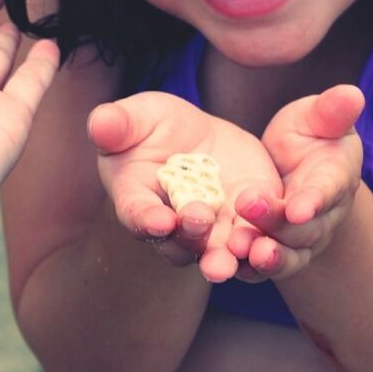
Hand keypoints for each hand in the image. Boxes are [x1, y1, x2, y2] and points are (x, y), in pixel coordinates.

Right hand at [88, 91, 282, 281]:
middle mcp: (173, 224)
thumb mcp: (136, 117)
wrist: (193, 137)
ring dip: (227, 254)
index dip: (146, 219)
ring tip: (238, 249)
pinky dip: (264, 239)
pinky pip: (256, 235)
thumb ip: (117, 123)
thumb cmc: (152, 128)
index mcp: (138, 199)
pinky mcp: (246, 218)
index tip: (159, 219)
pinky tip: (273, 231)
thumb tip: (100, 123)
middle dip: (191, 237)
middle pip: (179, 242)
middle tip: (200, 222)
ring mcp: (212, 227)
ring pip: (218, 251)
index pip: (137, 213)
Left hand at [234, 85, 363, 280]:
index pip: (328, 191)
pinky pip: (262, 267)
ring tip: (242, 250)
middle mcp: (322, 217)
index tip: (299, 206)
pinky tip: (226, 266)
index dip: (315, 199)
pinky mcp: (273, 251)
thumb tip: (353, 93)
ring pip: (287, 255)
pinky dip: (246, 269)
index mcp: (336, 179)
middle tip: (248, 207)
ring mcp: (299, 240)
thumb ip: (332, 111)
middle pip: (303, 229)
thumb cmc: (310, 135)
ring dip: (266, 257)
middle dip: (276, 222)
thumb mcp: (317, 117)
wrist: (296, 165)